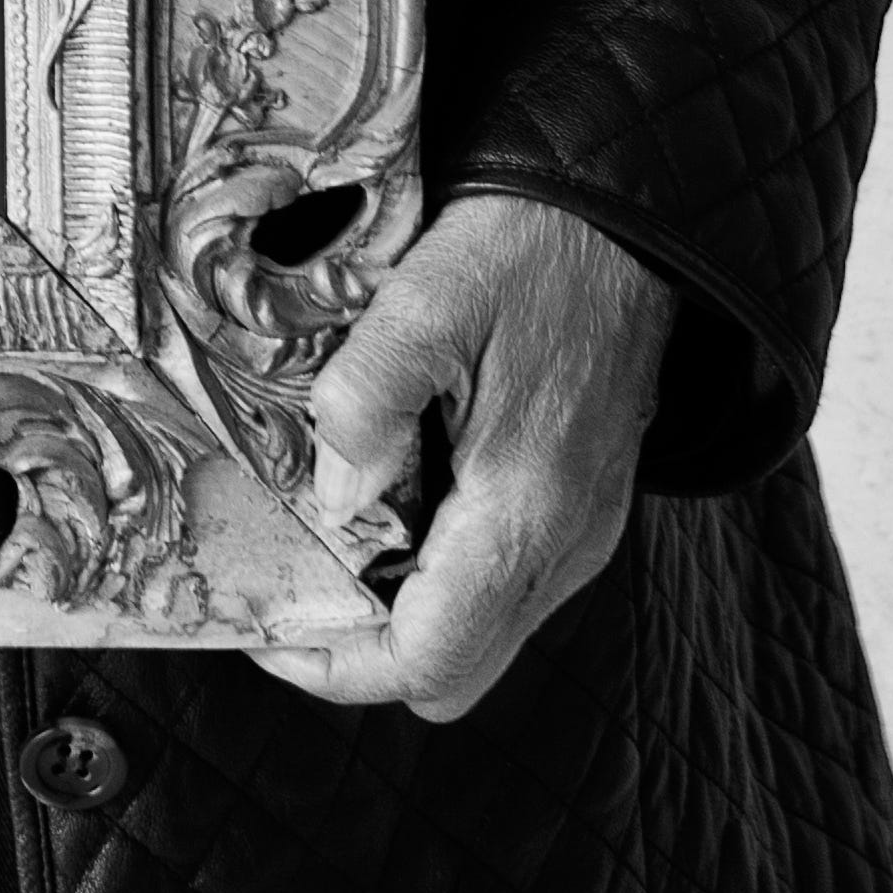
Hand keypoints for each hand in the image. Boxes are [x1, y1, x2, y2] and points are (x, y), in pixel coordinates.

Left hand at [252, 190, 675, 721]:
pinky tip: (391, 508)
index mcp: (525, 511)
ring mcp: (580, 534)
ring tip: (325, 549)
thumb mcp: (427, 299)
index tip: (268, 632)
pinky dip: (436, 578)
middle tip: (289, 595)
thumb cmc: (527, 250)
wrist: (624, 219)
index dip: (337, 668)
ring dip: (399, 616)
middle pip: (454, 673)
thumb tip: (336, 497)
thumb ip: (368, 400)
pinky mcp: (580, 509)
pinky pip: (502, 586)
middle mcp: (565, 546)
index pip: (430, 661)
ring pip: (480, 635)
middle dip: (362, 655)